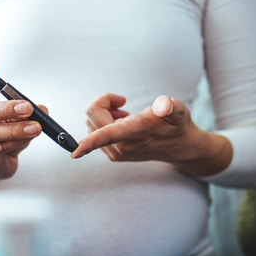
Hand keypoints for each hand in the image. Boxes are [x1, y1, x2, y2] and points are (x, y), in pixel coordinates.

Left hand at [71, 93, 232, 176]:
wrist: (180, 147)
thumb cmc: (178, 125)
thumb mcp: (179, 112)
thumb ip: (170, 107)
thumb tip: (163, 104)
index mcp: (134, 134)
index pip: (106, 136)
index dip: (89, 143)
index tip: (75, 153)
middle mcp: (121, 147)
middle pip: (92, 116)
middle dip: (104, 102)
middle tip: (123, 101)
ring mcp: (115, 153)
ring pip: (91, 123)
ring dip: (103, 112)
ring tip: (125, 113)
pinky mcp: (113, 154)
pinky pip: (94, 132)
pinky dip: (103, 121)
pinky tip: (122, 121)